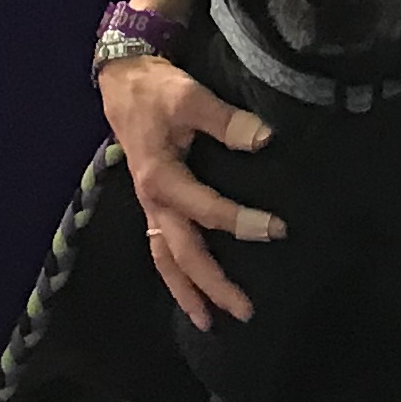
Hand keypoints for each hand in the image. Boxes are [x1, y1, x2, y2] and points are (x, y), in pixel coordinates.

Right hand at [100, 57, 281, 326]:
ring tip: (210, 322)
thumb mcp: (191, 97)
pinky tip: (191, 291)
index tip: (278, 229)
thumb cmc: (157, 90)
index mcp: (161, 177)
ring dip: (187, 292)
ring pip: (166, 260)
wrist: (123, 80)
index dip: (241, 222)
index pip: (206, 210)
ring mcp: (150, 206)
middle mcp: (153, 200)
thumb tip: (264, 140)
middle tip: (245, 310)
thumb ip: (227, 121)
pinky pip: (161, 249)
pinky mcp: (153, 203)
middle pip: (182, 253)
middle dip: (212, 285)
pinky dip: (175, 274)